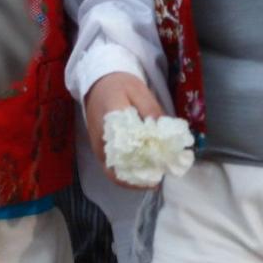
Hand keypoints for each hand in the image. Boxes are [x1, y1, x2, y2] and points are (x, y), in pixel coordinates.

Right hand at [84, 72, 165, 187]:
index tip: (158, 171)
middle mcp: (101, 140)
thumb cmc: (120, 85)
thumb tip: (164, 133)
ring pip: (113, 171)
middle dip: (137, 178)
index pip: (125, 148)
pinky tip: (143, 172)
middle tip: (158, 180)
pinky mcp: (100, 149)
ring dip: (132, 178)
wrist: (98, 82)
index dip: (141, 164)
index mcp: (111, 123)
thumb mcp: (139, 91)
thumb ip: (151, 111)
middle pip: (116, 169)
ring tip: (154, 179)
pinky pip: (112, 166)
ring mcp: (99, 147)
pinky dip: (126, 173)